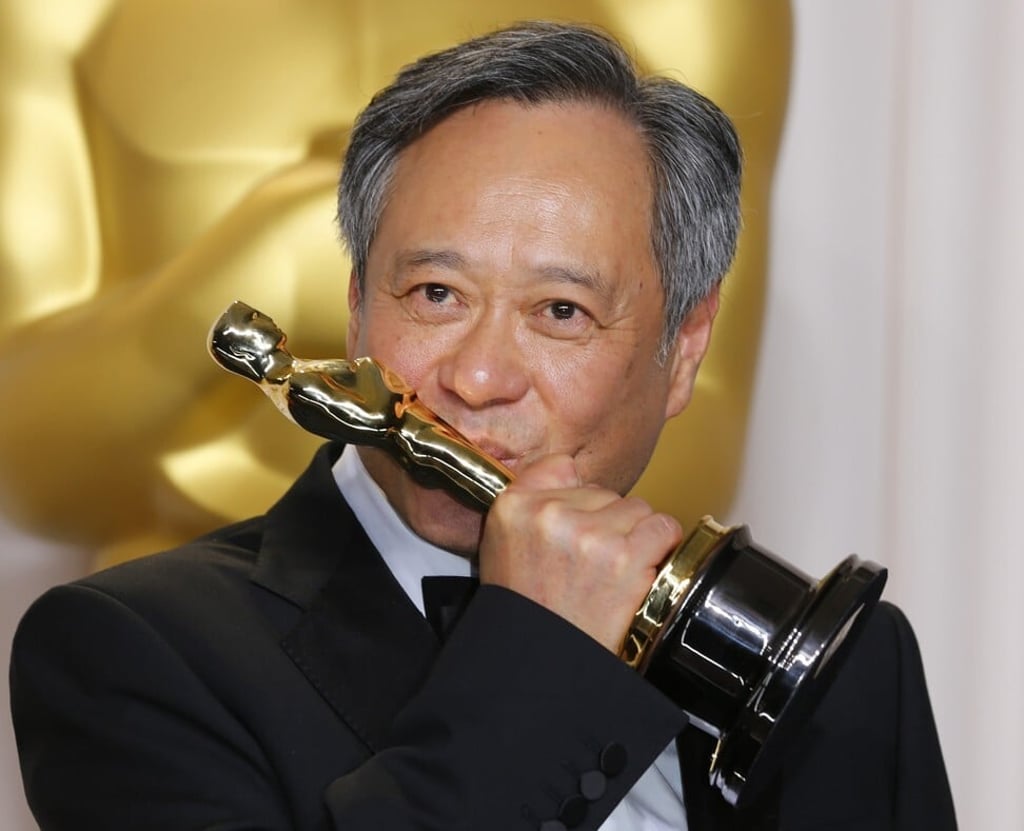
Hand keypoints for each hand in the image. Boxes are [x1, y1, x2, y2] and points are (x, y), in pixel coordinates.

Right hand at [478, 454, 683, 652]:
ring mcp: (589, 533)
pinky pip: (662, 527)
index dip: (575, 495)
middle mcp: (549, 513)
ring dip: (634, 536)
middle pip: (603, 492)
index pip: (560, 466)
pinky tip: (642, 569)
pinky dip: (661, 546)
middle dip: (605, 522)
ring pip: (636, 508)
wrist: (542, 662)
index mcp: (513, 506)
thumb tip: (571, 474)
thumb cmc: (526, 610)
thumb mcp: (502, 546)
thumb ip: (530, 504)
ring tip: (612, 572)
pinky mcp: (624, 556)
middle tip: (591, 563)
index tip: (577, 517)